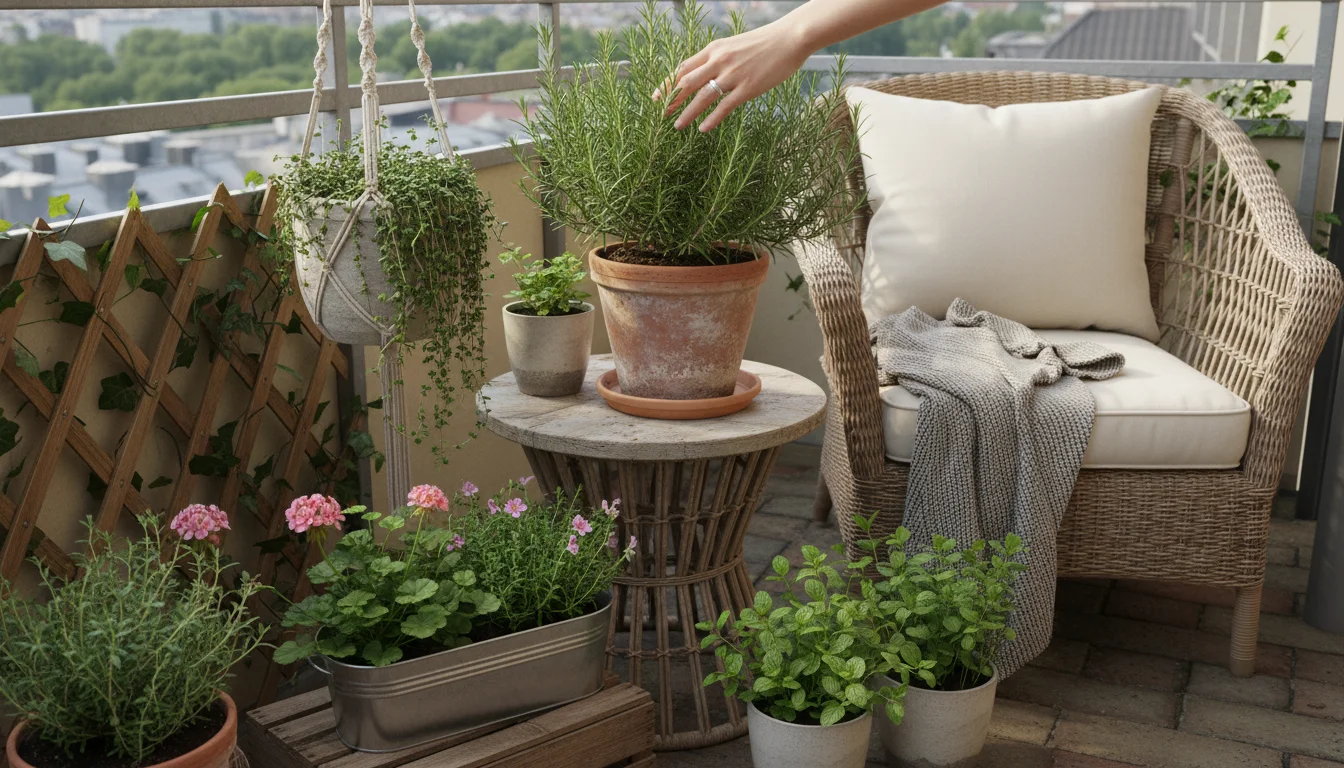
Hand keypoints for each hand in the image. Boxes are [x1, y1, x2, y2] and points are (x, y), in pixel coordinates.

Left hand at [653, 21, 811, 131]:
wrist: (789, 38)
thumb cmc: (764, 42)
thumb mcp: (734, 45)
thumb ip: (718, 58)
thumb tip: (705, 72)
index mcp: (714, 49)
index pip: (684, 67)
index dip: (668, 84)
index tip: (656, 97)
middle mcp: (719, 61)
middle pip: (688, 82)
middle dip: (672, 100)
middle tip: (660, 115)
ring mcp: (733, 75)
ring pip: (702, 96)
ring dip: (687, 112)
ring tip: (677, 126)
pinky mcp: (748, 88)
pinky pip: (725, 106)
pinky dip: (712, 119)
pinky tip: (703, 129)